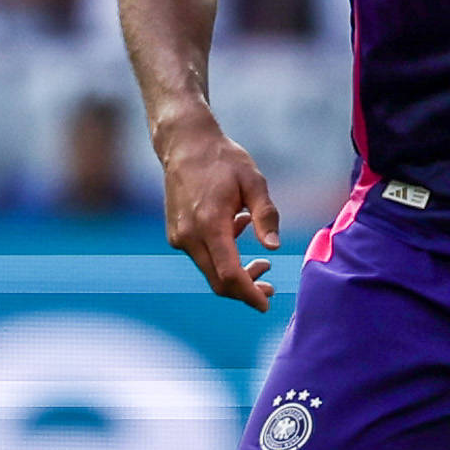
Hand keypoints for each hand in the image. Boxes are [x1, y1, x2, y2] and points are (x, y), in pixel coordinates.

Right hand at [156, 116, 282, 312]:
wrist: (185, 144)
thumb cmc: (224, 160)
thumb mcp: (253, 182)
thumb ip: (266, 216)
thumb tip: (274, 248)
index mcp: (209, 223)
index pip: (229, 274)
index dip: (249, 294)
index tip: (266, 304)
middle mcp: (189, 235)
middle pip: (218, 281)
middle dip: (245, 290)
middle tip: (270, 287)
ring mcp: (179, 236)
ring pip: (210, 271)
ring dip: (235, 273)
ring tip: (261, 262)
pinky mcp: (175, 234)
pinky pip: (202, 257)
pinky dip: (222, 257)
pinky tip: (237, 233)